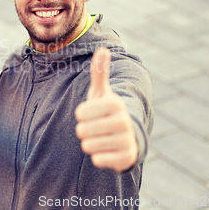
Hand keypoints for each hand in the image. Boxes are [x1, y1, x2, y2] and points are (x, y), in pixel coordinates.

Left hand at [75, 47, 137, 171]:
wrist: (128, 136)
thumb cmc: (107, 111)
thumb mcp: (102, 92)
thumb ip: (99, 72)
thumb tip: (102, 49)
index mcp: (115, 103)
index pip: (80, 113)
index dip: (82, 114)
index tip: (93, 113)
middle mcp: (123, 121)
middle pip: (81, 130)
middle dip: (84, 130)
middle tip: (96, 127)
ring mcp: (126, 140)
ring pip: (87, 146)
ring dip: (91, 143)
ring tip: (102, 138)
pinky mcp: (126, 158)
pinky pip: (96, 160)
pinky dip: (99, 157)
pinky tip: (108, 150)